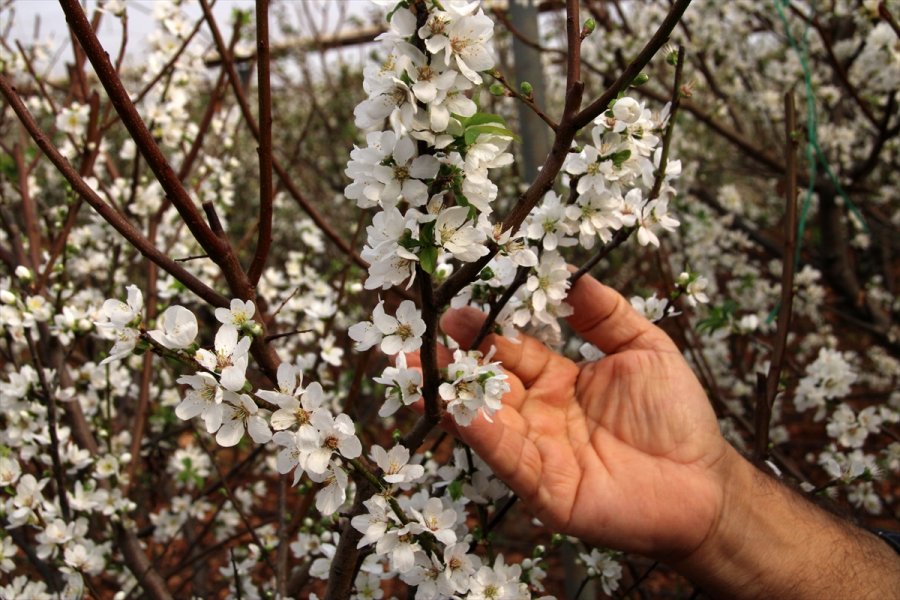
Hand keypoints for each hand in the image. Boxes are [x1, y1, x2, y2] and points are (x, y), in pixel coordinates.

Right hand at [437, 274, 735, 559]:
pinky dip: (481, 434)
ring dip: (451, 396)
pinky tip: (456, 410)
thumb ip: (606, 313)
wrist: (705, 484)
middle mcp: (541, 414)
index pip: (512, 350)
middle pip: (488, 384)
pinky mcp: (544, 489)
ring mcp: (539, 451)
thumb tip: (572, 273)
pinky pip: (508, 457)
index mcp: (561, 380)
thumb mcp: (646, 348)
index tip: (453, 311)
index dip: (484, 331)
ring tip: (415, 372)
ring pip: (487, 419)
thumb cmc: (678, 417)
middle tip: (414, 341)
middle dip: (451, 364)